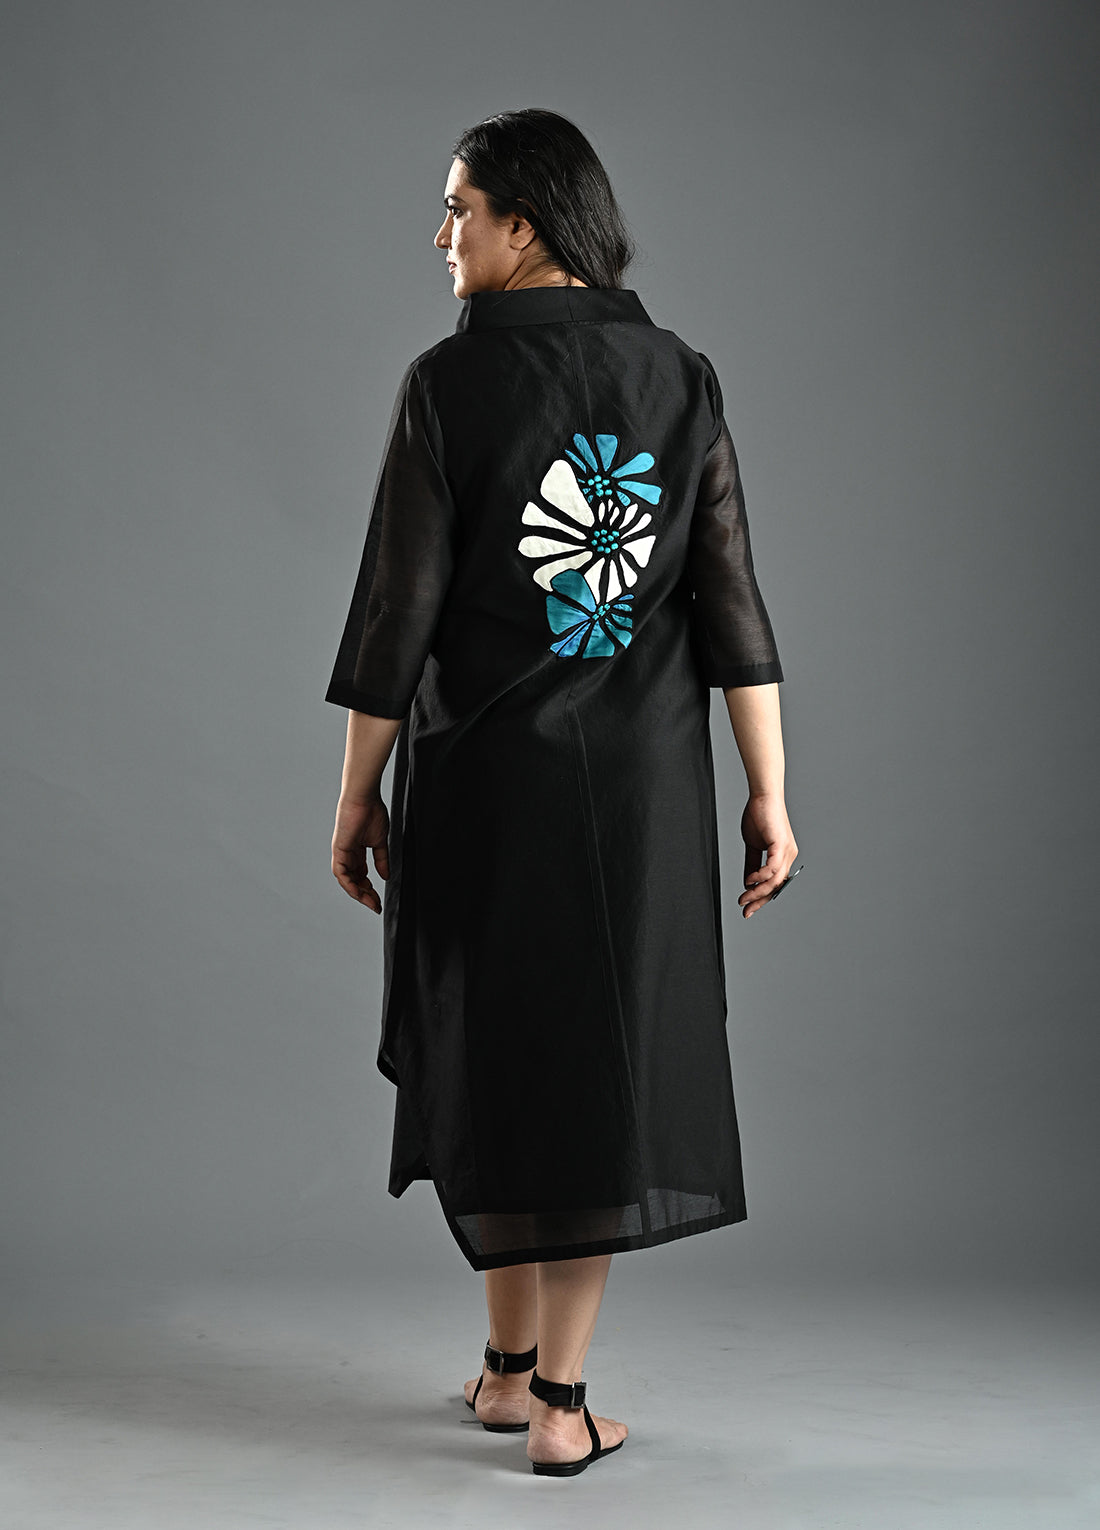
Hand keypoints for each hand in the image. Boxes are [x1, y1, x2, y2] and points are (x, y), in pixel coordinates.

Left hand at [331, 793, 390, 913]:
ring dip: (358, 893)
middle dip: (365, 895)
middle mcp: (348, 854)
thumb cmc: (372, 812)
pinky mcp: (339, 850)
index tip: (379, 899)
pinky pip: (341, 873)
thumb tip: (386, 875)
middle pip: (354, 881)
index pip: (362, 875)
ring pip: (346, 880)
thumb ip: (382, 859)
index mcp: (358, 851)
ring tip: (370, 901)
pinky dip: (349, 884)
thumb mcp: (380, 842)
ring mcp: (342, 853)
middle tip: (376, 905)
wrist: (364, 798)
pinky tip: (359, 892)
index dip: (370, 889)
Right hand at [738, 793, 797, 918]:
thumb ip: (751, 864)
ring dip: (758, 892)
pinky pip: (772, 868)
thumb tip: (747, 883)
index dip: (761, 898)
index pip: (774, 884)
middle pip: (776, 887)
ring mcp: (786, 851)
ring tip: (744, 897)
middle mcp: (788, 856)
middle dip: (759, 901)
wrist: (763, 796)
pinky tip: (749, 881)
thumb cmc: (759, 815)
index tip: (747, 908)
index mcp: (783, 857)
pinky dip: (760, 877)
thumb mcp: (752, 845)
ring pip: (775, 881)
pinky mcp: (780, 845)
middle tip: (745, 909)